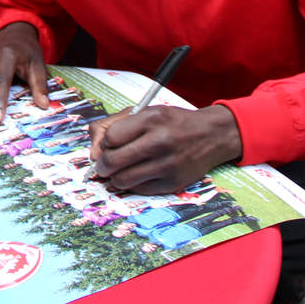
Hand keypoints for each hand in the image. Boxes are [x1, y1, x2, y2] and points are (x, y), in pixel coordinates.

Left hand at [87, 105, 241, 193]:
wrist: (211, 135)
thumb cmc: (172, 123)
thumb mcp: (146, 112)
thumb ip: (114, 126)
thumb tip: (93, 153)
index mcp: (151, 119)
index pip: (111, 138)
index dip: (104, 143)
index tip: (108, 145)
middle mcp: (160, 142)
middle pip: (113, 162)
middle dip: (101, 166)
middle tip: (103, 165)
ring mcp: (167, 165)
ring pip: (122, 181)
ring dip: (115, 178)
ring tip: (119, 171)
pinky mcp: (173, 183)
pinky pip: (139, 190)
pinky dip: (133, 185)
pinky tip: (138, 175)